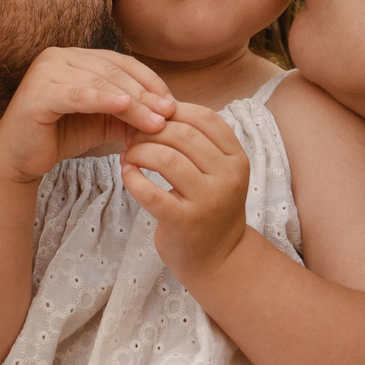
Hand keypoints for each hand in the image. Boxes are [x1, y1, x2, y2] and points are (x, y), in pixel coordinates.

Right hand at [0, 47, 174, 184]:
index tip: (172, 102)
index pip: (121, 62)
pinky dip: (102, 99)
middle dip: (145, 93)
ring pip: (100, 82)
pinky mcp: (37, 92)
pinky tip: (123, 106)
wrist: (19, 158)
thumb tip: (167, 112)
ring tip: (155, 121)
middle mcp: (58, 56)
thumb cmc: (60, 136)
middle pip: (113, 71)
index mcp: (74, 57)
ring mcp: (45, 71)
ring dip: (132, 101)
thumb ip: (129, 112)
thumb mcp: (103, 121)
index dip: (149, 80)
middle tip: (169, 113)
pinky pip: (78, 94)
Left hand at [119, 103, 252, 282]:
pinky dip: (133, 178)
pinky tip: (127, 173)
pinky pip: (151, 191)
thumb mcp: (217, 171)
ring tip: (128, 154)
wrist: (218, 259)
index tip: (151, 117)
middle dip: (150, 130)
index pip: (205, 118)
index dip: (173, 110)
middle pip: (182, 135)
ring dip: (139, 151)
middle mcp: (228, 177)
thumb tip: (159, 106)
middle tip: (131, 135)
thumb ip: (197, 142)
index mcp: (237, 159)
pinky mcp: (185, 222)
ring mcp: (208, 200)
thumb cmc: (209, 207)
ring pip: (166, 158)